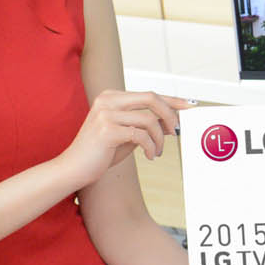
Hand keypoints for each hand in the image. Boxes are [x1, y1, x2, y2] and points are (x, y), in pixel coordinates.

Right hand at [58, 89, 191, 187]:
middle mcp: (107, 100)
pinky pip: (142, 136)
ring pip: (150, 120)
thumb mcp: (129, 135)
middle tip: (177, 132)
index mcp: (112, 97)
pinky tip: (150, 156)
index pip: (149, 95)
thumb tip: (173, 121)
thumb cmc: (102, 152)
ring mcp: (105, 113)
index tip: (190, 106)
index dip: (173, 100)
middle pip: (152, 98)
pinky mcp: (106, 130)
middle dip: (170, 115)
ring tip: (157, 152)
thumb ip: (147, 125)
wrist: (74, 169)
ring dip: (160, 139)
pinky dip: (151, 147)